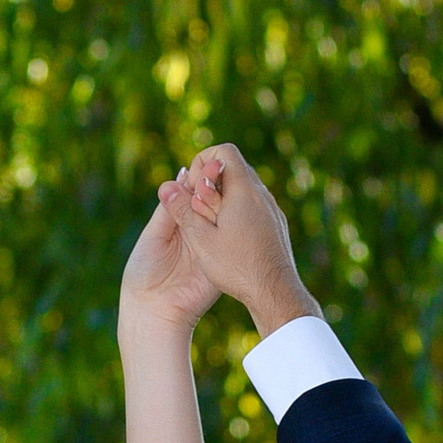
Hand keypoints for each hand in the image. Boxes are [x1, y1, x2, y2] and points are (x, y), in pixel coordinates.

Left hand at [118, 169, 224, 333]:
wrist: (153, 311)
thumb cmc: (144, 273)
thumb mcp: (154, 235)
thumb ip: (170, 209)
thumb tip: (181, 175)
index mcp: (177, 222)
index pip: (192, 193)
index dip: (199, 178)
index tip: (207, 162)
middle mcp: (196, 230)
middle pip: (209, 201)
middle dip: (214, 184)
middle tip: (219, 168)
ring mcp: (210, 244)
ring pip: (221, 216)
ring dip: (223, 200)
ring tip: (225, 183)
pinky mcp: (221, 259)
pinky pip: (229, 238)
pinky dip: (232, 223)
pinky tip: (236, 207)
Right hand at [181, 144, 317, 335]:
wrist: (275, 291)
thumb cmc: (237, 267)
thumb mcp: (201, 239)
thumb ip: (183, 211)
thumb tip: (165, 187)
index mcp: (243, 189)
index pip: (224, 151)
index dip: (203, 160)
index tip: (193, 186)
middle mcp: (262, 194)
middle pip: (234, 168)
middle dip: (211, 182)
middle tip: (198, 207)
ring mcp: (272, 209)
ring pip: (245, 188)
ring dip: (224, 199)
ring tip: (211, 225)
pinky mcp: (276, 224)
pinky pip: (255, 205)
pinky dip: (238, 211)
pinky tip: (229, 237)